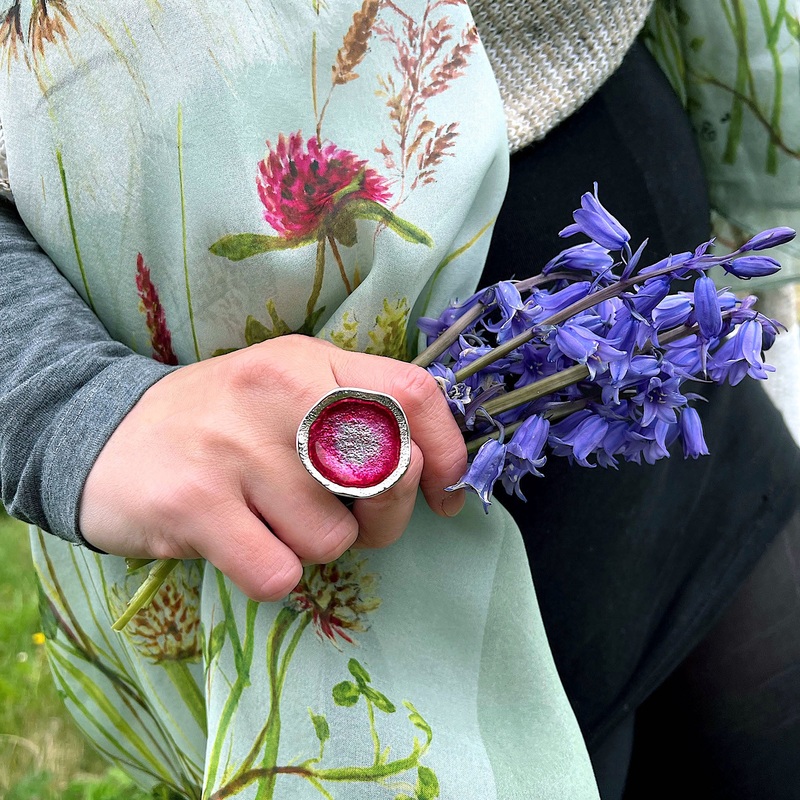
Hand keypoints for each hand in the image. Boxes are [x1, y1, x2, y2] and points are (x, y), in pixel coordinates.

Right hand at [79, 335, 466, 600]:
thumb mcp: (288, 393)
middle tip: (341, 515)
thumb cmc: (219, 422)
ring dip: (310, 547)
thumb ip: (356, 417)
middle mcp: (278, 392)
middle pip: (387, 476)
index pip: (413, 394)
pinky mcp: (195, 504)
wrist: (103, 433)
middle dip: (382, 518)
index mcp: (310, 361)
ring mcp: (235, 448)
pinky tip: (239, 543)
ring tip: (267, 519)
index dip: (448, 451)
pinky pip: (279, 574)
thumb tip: (430, 470)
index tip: (445, 495)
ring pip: (333, 539)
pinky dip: (268, 573)